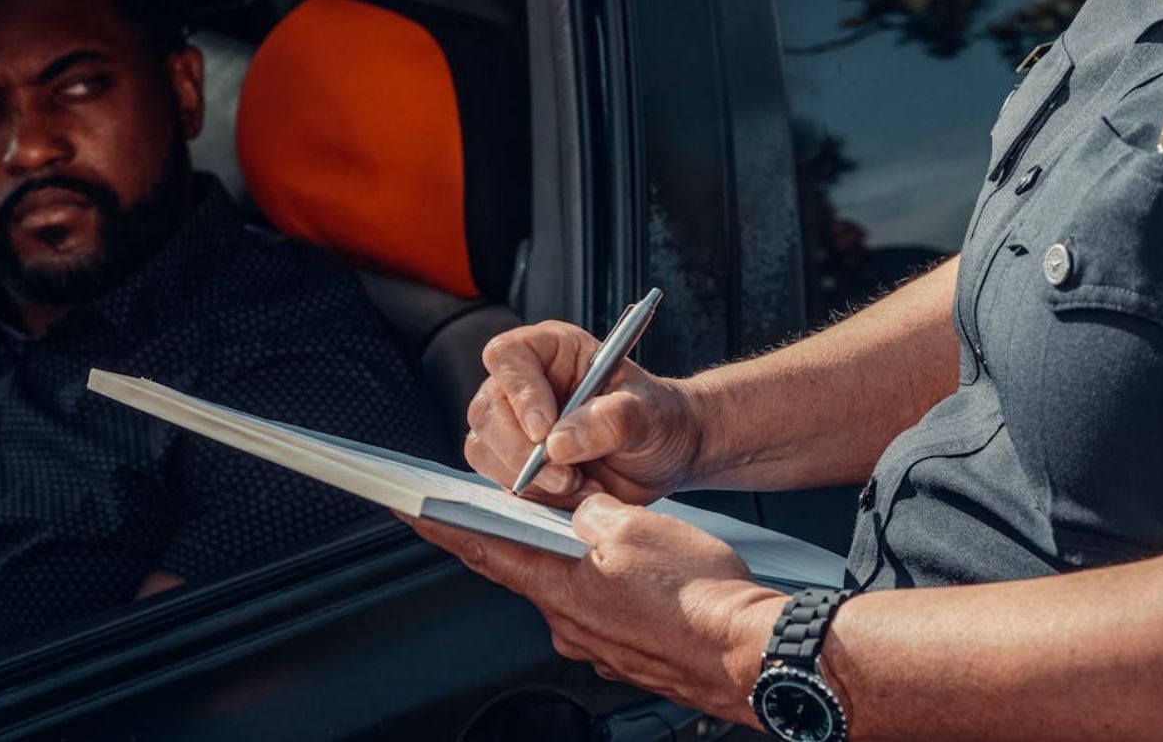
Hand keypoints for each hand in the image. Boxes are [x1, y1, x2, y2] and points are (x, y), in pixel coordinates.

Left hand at [400, 494, 786, 726]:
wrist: (753, 655)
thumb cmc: (702, 597)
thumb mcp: (637, 527)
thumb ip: (593, 514)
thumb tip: (581, 513)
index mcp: (560, 588)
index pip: (483, 550)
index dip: (442, 527)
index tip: (409, 510)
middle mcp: (570, 623)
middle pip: (527, 569)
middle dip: (521, 537)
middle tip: (520, 508)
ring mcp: (599, 644)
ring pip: (571, 589)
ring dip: (574, 562)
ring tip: (608, 535)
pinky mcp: (629, 654)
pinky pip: (605, 611)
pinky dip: (607, 587)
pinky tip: (639, 573)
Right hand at [467, 321, 702, 506]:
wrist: (667, 455)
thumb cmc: (659, 418)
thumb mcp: (649, 412)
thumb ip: (611, 420)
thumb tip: (559, 442)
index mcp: (551, 350)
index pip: (507, 357)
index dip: (520, 393)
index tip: (545, 430)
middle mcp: (524, 384)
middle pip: (487, 412)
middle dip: (522, 452)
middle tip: (567, 476)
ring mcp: (514, 426)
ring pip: (485, 451)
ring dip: (531, 480)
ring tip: (582, 485)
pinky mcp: (517, 464)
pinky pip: (503, 483)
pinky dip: (538, 497)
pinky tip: (578, 494)